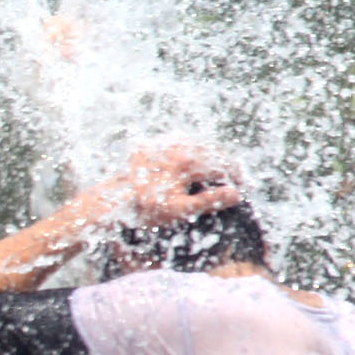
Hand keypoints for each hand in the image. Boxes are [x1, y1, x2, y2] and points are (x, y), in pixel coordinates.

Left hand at [116, 140, 244, 228]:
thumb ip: (209, 201)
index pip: (223, 165)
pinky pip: (178, 145)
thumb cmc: (146, 209)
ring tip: (216, 173)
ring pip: (196, 145)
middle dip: (225, 165)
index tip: (243, 188)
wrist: (111, 202)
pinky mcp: (150, 146)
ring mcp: (163, 144)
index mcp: (188, 161)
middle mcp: (177, 147)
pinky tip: (191, 166)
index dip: (237, 176)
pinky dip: (190, 153)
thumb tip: (236, 194)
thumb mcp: (180, 210)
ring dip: (209, 157)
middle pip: (212, 151)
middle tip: (234, 179)